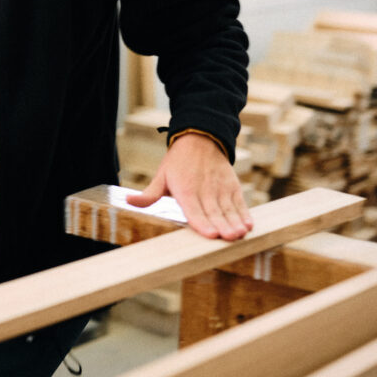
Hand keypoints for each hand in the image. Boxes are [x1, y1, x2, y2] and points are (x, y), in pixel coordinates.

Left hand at [126, 132, 252, 240]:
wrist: (201, 138)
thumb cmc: (178, 162)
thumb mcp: (161, 175)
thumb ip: (148, 194)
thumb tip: (127, 201)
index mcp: (185, 190)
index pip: (194, 210)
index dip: (202, 223)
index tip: (210, 235)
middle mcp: (204, 190)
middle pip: (214, 212)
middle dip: (222, 226)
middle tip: (229, 238)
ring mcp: (220, 188)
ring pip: (228, 209)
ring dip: (235, 222)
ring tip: (240, 234)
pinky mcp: (232, 186)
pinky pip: (239, 202)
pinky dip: (244, 213)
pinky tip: (249, 225)